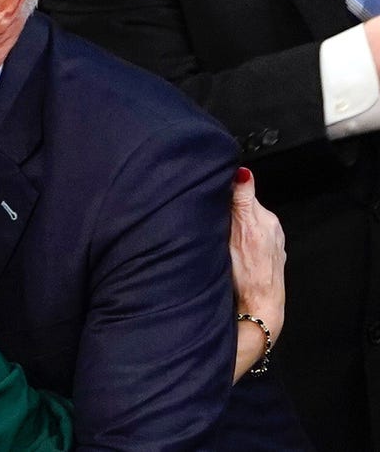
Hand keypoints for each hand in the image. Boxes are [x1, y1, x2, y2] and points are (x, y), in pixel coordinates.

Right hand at [229, 168, 285, 380]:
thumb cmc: (244, 276)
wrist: (259, 308)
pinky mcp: (271, 254)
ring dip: (234, 225)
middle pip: (244, 207)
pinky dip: (242, 239)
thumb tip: (242, 173)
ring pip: (248, 223)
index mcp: (263, 218)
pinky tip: (232, 251)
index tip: (208, 195)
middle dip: (227, 209)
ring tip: (219, 236)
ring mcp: (273, 242)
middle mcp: (271, 227)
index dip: (222, 192)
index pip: (240, 192)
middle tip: (210, 219)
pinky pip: (254, 238)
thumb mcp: (236, 232)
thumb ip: (240, 200)